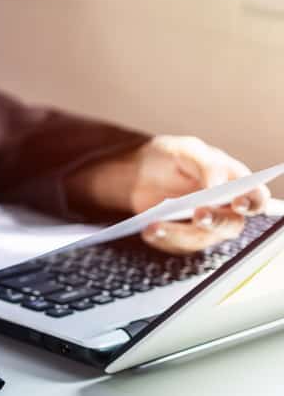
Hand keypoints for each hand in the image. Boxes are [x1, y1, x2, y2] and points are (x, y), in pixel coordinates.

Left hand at [66, 135, 269, 253]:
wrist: (139, 172)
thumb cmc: (171, 157)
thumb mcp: (187, 151)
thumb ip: (207, 165)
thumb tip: (217, 185)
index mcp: (234, 183)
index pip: (255, 198)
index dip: (252, 204)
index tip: (237, 203)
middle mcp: (224, 208)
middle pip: (231, 224)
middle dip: (215, 221)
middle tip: (199, 214)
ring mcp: (204, 226)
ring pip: (200, 239)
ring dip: (179, 233)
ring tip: (157, 224)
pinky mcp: (183, 237)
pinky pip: (176, 245)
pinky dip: (162, 238)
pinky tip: (148, 229)